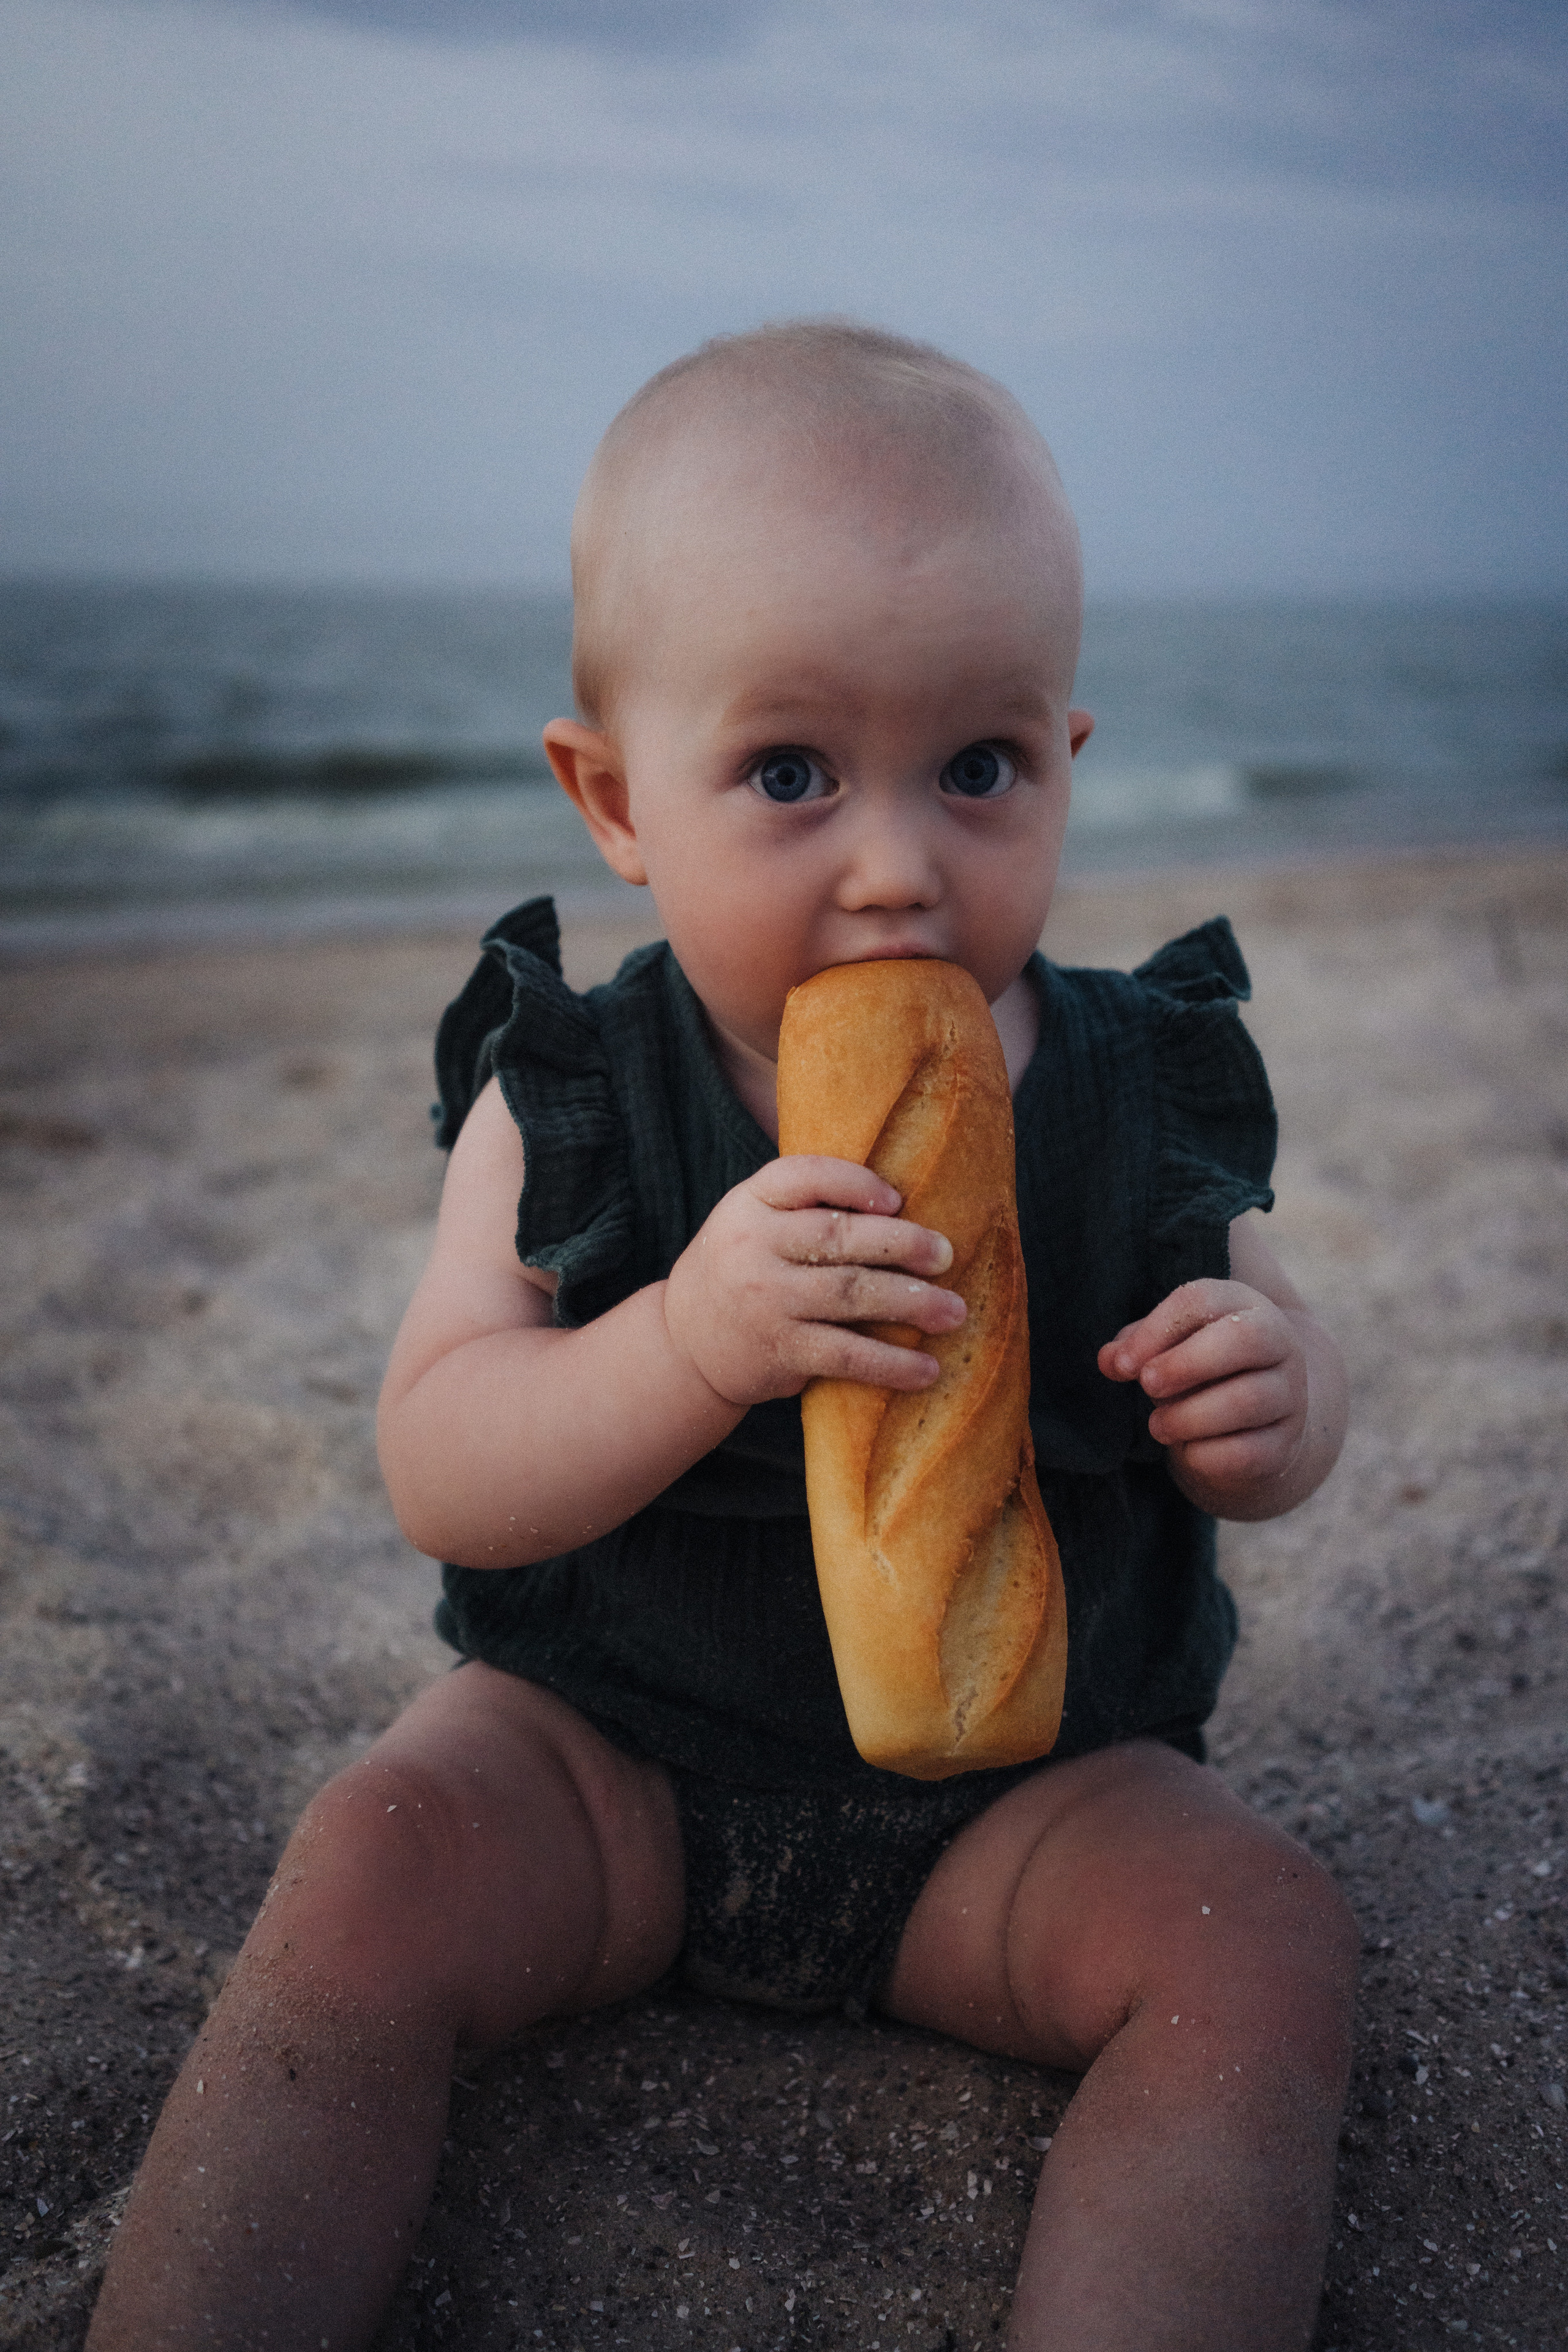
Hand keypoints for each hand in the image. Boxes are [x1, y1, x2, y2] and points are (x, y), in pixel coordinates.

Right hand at [662, 1156, 965, 1407]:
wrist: (684, 1343)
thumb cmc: (742, 1268)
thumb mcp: (752, 1219)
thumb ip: (806, 1204)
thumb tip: (901, 1203)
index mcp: (750, 1202)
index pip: (805, 1175)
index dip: (856, 1182)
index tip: (898, 1199)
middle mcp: (753, 1246)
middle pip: (839, 1236)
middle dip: (902, 1244)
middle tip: (946, 1255)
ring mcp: (767, 1300)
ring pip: (851, 1294)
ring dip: (912, 1303)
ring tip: (954, 1311)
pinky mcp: (781, 1351)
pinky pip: (846, 1354)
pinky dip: (891, 1363)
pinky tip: (927, 1368)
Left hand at [1097, 1280, 1310, 1507]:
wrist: (1263, 1418)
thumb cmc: (1203, 1369)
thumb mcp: (1170, 1346)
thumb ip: (1137, 1347)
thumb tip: (1111, 1361)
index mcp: (1244, 1307)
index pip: (1202, 1300)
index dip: (1156, 1330)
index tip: (1123, 1366)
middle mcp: (1279, 1344)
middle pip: (1242, 1339)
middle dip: (1184, 1364)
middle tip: (1147, 1385)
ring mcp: (1289, 1395)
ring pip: (1245, 1400)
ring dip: (1188, 1416)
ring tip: (1158, 1426)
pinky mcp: (1285, 1444)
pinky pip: (1248, 1452)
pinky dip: (1206, 1455)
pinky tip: (1187, 1451)